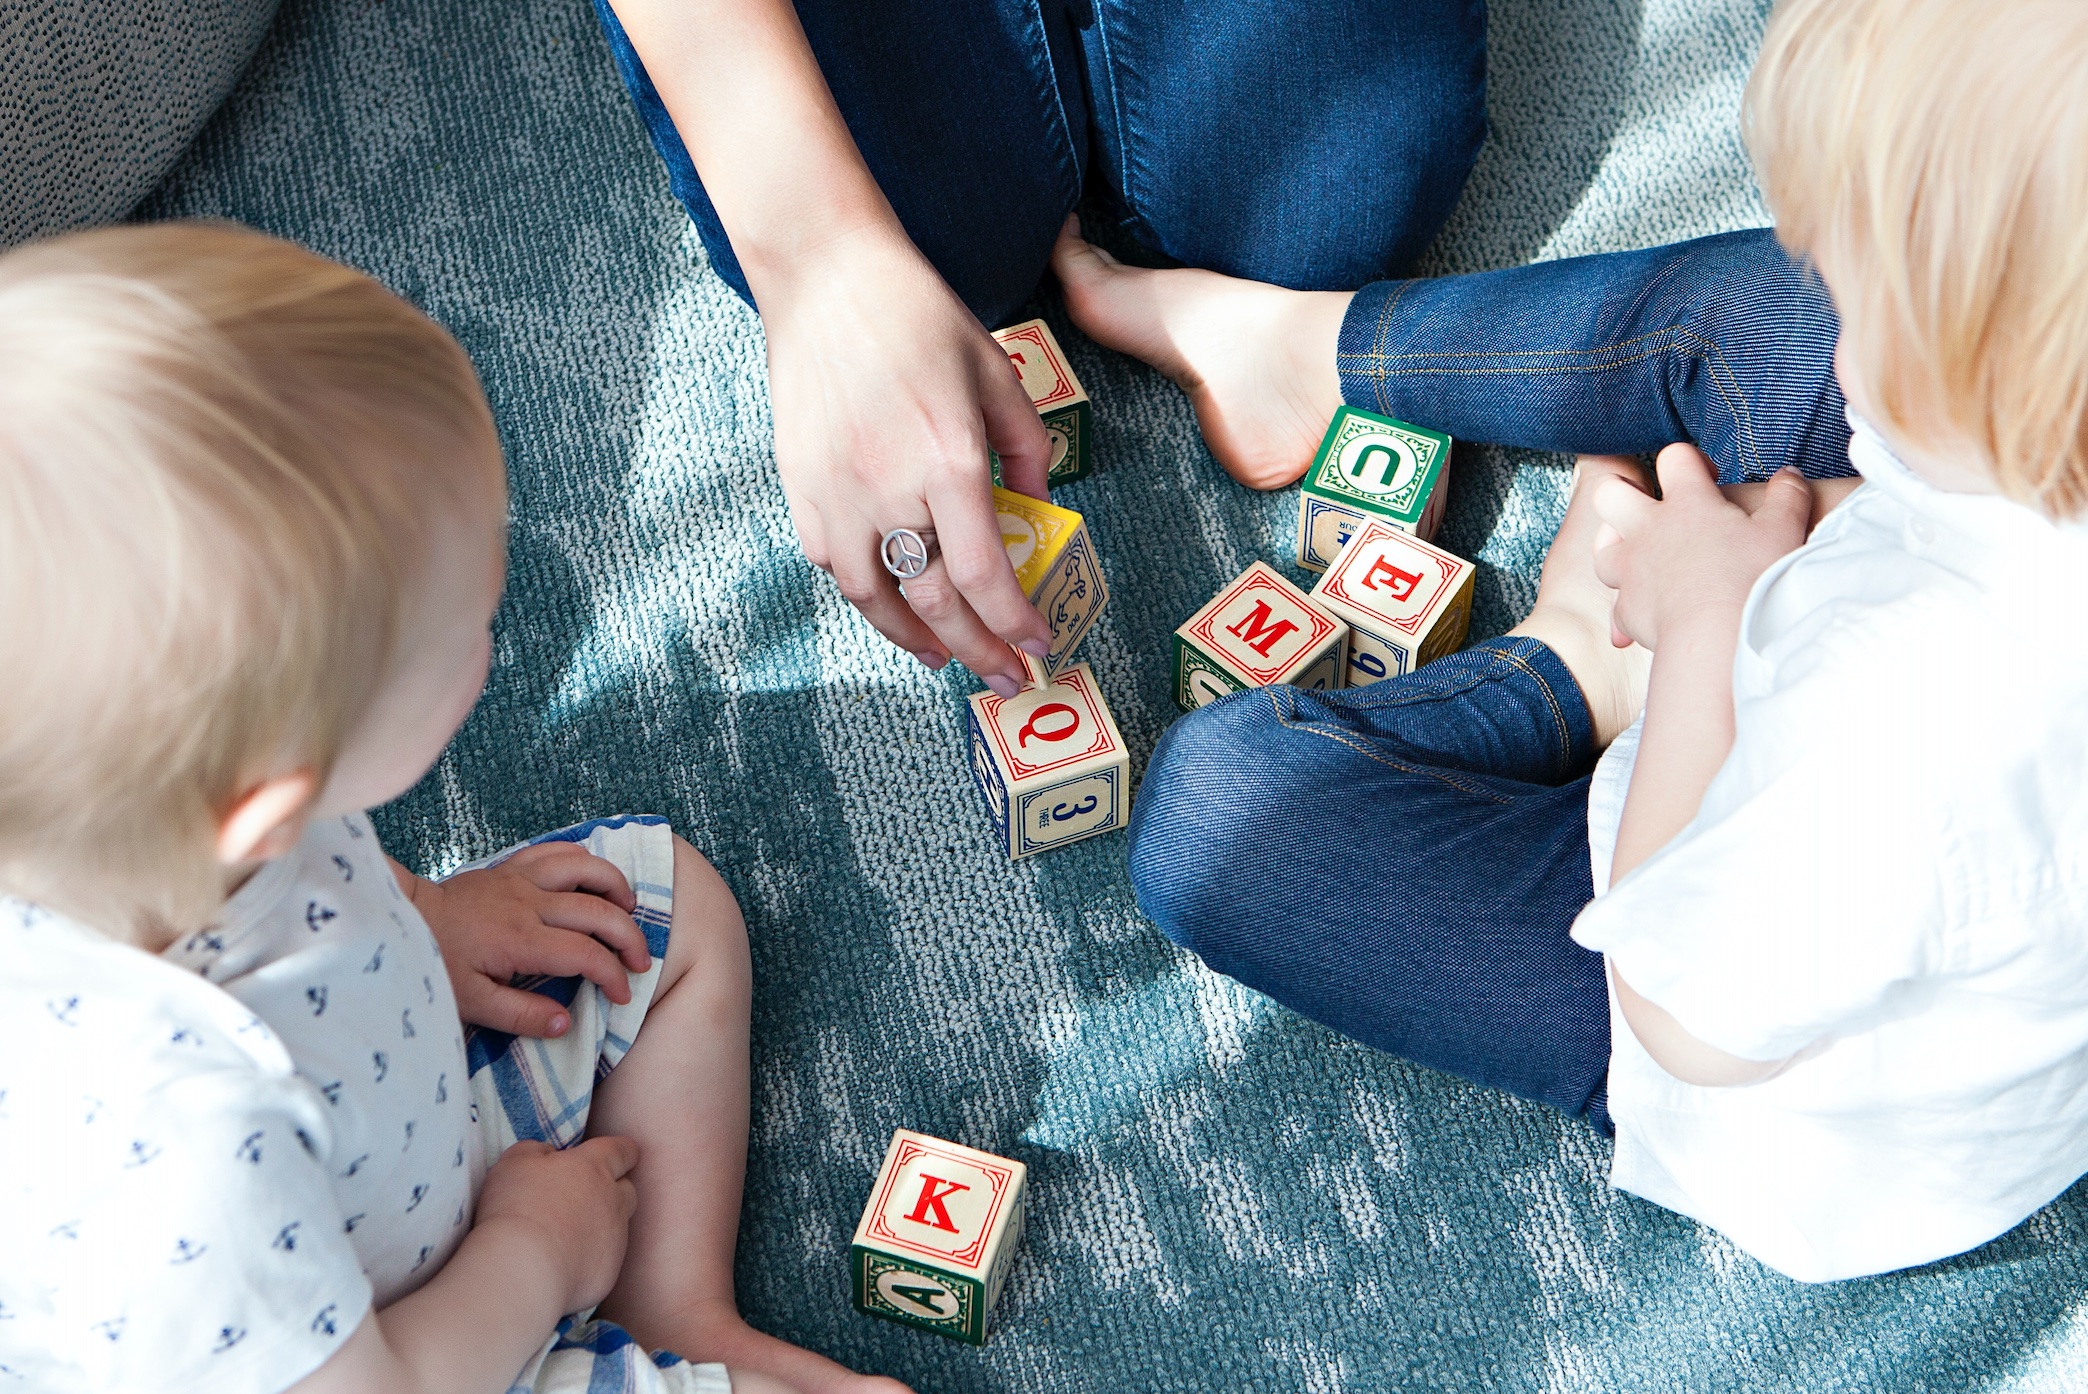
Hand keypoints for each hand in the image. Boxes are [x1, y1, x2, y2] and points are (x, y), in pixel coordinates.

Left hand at [402, 844, 650, 1036]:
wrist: (403, 919)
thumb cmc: (435, 964)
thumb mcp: (471, 1003)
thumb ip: (521, 1015)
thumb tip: (566, 1023)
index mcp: (520, 940)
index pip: (585, 955)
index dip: (613, 975)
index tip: (622, 995)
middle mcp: (528, 903)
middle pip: (598, 910)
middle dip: (629, 937)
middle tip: (641, 961)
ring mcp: (521, 879)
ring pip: (585, 868)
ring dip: (616, 886)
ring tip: (629, 910)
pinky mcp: (512, 867)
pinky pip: (558, 850)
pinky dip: (585, 859)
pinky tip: (595, 878)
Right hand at [475, 1136, 639, 1316]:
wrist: (523, 1268)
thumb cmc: (515, 1208)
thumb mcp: (515, 1161)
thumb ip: (537, 1150)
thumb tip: (548, 1154)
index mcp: (594, 1167)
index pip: (622, 1150)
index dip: (622, 1151)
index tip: (619, 1155)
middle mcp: (613, 1201)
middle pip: (627, 1190)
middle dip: (614, 1191)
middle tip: (585, 1199)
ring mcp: (615, 1239)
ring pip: (618, 1227)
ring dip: (600, 1228)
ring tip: (568, 1236)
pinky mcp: (609, 1273)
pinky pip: (604, 1262)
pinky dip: (589, 1261)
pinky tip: (562, 1266)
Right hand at [758, 226, 1053, 693]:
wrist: (826, 277)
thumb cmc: (918, 316)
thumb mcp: (997, 374)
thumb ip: (1027, 451)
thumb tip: (1039, 514)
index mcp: (949, 459)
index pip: (985, 576)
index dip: (1013, 624)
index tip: (1037, 647)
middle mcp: (890, 488)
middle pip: (936, 602)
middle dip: (979, 652)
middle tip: (1005, 678)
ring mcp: (837, 493)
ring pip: (876, 599)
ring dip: (915, 639)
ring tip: (945, 654)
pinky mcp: (801, 487)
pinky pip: (835, 565)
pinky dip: (868, 594)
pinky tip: (892, 601)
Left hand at [1592, 444, 1810, 651]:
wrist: (1719, 637)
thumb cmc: (1753, 579)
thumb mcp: (1783, 530)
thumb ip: (1787, 496)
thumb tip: (1789, 475)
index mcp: (1687, 502)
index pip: (1673, 458)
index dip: (1689, 460)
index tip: (1708, 479)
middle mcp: (1649, 530)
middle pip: (1610, 493)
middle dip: (1623, 492)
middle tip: (1649, 506)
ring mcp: (1631, 569)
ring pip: (1602, 546)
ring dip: (1615, 548)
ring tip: (1640, 555)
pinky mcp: (1626, 609)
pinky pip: (1615, 605)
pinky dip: (1626, 610)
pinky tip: (1640, 618)